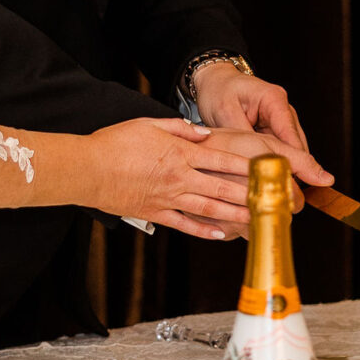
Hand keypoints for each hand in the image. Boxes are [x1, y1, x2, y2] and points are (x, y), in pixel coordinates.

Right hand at [76, 117, 273, 239]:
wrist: (87, 169)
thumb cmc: (114, 143)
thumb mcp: (148, 124)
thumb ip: (180, 128)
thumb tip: (205, 134)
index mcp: (179, 153)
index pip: (222, 160)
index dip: (247, 165)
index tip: (267, 169)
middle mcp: (178, 178)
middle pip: (222, 188)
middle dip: (250, 195)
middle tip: (273, 200)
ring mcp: (168, 198)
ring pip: (209, 209)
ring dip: (235, 215)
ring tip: (256, 220)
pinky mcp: (155, 213)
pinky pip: (185, 224)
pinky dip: (204, 230)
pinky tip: (221, 234)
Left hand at [192, 64, 331, 187]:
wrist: (214, 80)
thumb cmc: (218, 91)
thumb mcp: (224, 113)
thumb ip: (241, 136)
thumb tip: (253, 162)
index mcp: (274, 100)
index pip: (291, 136)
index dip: (299, 163)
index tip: (299, 184)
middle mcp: (283, 110)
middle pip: (297, 147)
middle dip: (293, 172)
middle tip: (287, 197)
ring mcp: (281, 121)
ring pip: (291, 152)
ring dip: (285, 171)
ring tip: (280, 195)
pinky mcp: (275, 130)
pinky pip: (281, 152)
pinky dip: (276, 166)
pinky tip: (270, 184)